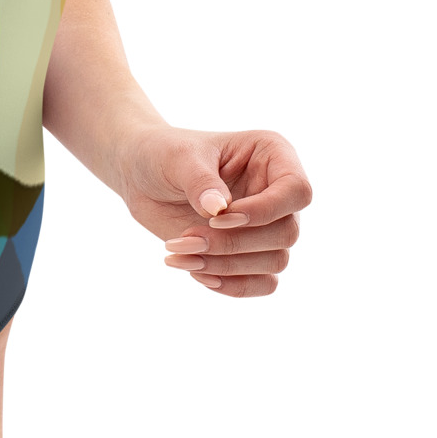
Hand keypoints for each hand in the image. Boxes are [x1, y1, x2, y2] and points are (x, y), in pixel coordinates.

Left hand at [115, 125, 311, 296]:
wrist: (140, 175)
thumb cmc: (163, 153)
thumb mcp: (178, 157)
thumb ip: (200, 181)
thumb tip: (219, 209)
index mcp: (272, 155)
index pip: (296, 190)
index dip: (264, 210)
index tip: (217, 217)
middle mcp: (276, 192)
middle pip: (286, 233)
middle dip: (234, 242)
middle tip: (187, 238)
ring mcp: (267, 224)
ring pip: (275, 261)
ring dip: (226, 265)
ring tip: (178, 252)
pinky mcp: (251, 253)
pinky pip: (264, 283)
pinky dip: (231, 285)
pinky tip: (195, 271)